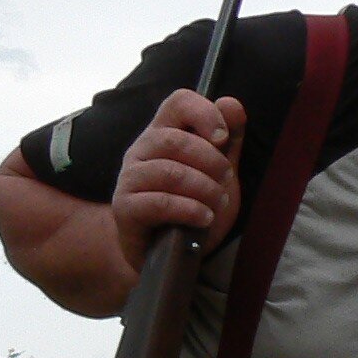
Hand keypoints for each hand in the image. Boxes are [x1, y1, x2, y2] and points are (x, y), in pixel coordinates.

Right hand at [110, 89, 245, 278]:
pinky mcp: (125, 208)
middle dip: (210, 160)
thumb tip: (232, 104)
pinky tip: (203, 218)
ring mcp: (130, 179)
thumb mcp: (218, 174)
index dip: (205, 113)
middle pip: (174, 139)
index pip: (178, 102)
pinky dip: (189, 209)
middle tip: (226, 179)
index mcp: (164, 133)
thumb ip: (228, 142)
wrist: (167, 254)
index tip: (224, 138)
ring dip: (204, 188)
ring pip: (168, 171)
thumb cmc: (192, 207)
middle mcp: (142, 150)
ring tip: (217, 203)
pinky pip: (159, 202)